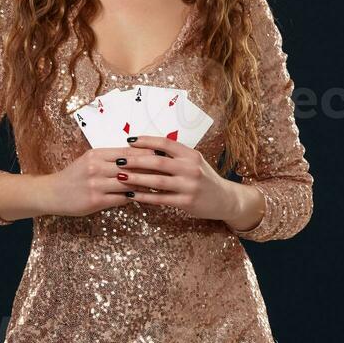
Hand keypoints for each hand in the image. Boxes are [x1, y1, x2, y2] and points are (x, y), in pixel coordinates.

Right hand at [42, 146, 159, 218]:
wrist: (52, 193)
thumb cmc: (73, 176)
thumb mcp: (89, 161)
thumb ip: (109, 158)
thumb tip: (136, 156)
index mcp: (96, 154)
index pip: (127, 152)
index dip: (146, 153)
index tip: (162, 154)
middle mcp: (96, 167)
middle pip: (130, 166)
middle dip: (150, 168)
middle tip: (168, 170)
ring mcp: (96, 184)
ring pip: (128, 182)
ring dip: (145, 184)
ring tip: (161, 184)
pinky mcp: (96, 201)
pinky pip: (121, 198)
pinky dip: (134, 197)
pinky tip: (144, 197)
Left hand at [119, 135, 235, 220]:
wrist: (225, 199)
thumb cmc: (204, 178)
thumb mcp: (193, 162)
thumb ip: (174, 156)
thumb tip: (146, 149)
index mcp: (191, 155)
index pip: (165, 143)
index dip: (146, 141)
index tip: (130, 140)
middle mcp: (191, 168)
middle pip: (158, 162)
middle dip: (135, 160)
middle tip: (118, 160)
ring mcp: (189, 186)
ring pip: (157, 181)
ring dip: (136, 178)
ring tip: (120, 177)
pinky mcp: (187, 202)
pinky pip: (160, 199)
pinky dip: (144, 196)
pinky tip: (131, 195)